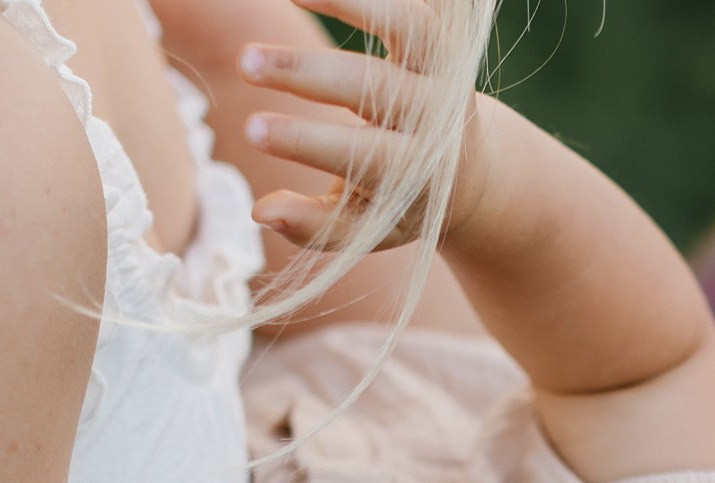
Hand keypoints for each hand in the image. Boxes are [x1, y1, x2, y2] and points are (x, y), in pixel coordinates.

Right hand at [234, 0, 505, 251]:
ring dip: (347, 2)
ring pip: (408, 27)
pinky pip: (412, 5)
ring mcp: (444, 75)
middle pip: (374, 88)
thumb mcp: (362, 227)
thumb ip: (313, 226)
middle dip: (306, 74)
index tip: (252, 129)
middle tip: (245, 63)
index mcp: (416, 172)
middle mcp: (436, 120)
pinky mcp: (443, 42)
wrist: (469, 174)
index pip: (361, 154)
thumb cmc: (396, 201)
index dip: (306, 142)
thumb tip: (260, 212)